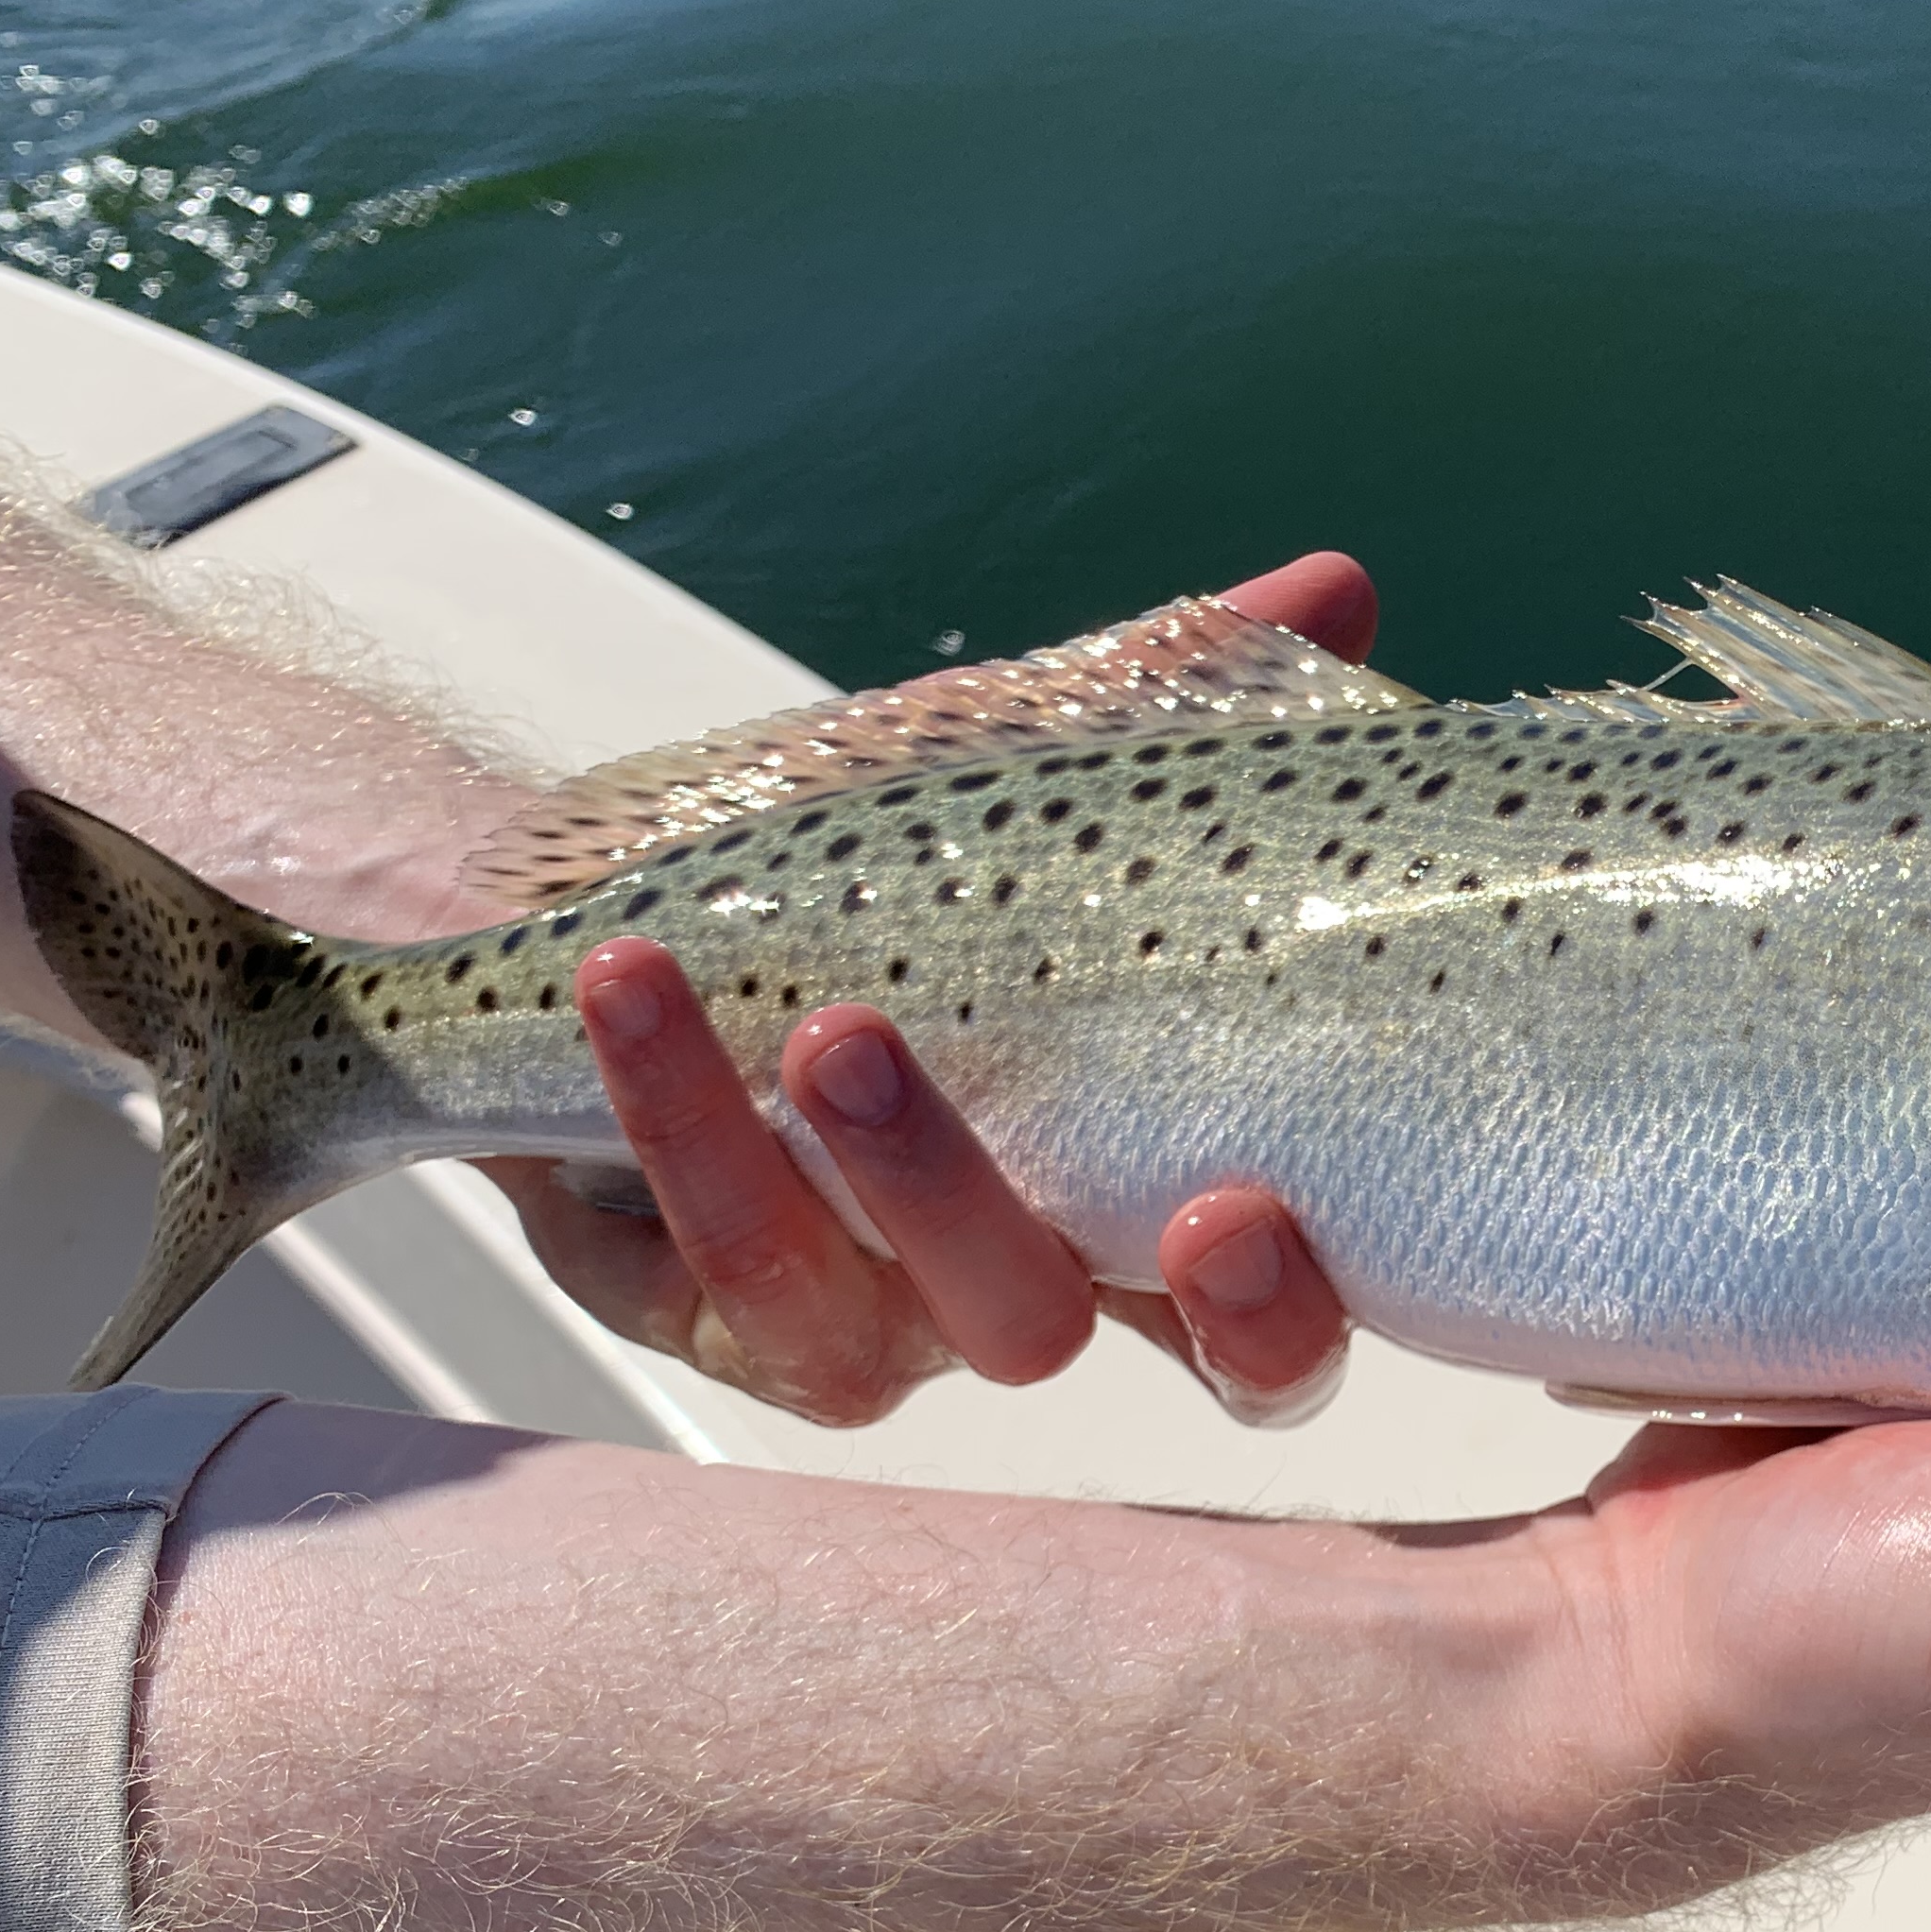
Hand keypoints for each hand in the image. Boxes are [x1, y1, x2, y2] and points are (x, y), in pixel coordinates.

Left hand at [475, 554, 1374, 1427]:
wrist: (589, 885)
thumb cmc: (846, 852)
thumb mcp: (1021, 768)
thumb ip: (1188, 701)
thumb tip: (1340, 588)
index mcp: (1123, 1191)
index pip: (1245, 1321)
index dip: (1272, 1311)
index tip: (1245, 1209)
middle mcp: (990, 1276)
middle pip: (1055, 1343)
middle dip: (1067, 1270)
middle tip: (1151, 1187)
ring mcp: (837, 1306)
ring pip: (865, 1325)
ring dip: (870, 1177)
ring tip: (835, 1025)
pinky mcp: (680, 1301)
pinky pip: (694, 1267)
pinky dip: (671, 1113)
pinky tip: (638, 982)